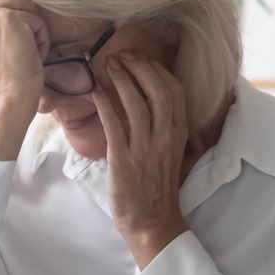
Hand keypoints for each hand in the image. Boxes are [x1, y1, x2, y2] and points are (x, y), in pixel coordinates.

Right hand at [0, 0, 48, 159]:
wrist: (10, 97)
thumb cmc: (5, 69)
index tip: (9, 14)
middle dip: (21, 12)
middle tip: (16, 42)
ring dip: (32, 24)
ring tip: (23, 48)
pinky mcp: (8, 18)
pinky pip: (36, 16)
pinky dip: (40, 35)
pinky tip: (30, 53)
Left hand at [93, 52, 191, 267]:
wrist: (152, 221)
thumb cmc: (160, 189)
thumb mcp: (172, 154)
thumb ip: (167, 129)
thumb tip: (152, 104)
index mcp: (179, 134)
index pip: (175, 92)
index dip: (158, 70)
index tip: (143, 59)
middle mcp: (165, 136)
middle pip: (158, 90)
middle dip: (140, 67)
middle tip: (123, 54)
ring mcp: (145, 147)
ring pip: (136, 103)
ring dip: (122, 80)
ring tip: (108, 65)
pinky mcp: (124, 158)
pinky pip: (114, 123)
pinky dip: (104, 103)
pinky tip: (95, 91)